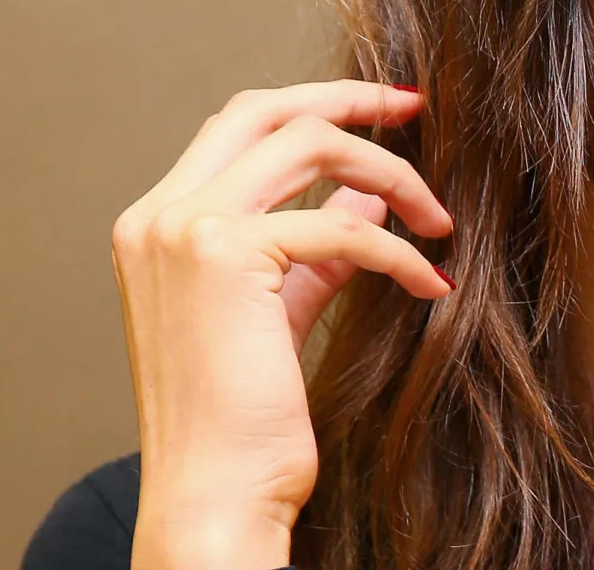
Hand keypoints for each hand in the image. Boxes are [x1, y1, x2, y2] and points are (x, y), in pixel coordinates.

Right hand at [110, 80, 452, 567]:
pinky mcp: (226, 256)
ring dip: (390, 171)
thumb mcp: (282, 309)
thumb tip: (371, 192)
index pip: (238, 127)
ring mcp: (184, 229)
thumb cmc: (243, 420)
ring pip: (307, 144)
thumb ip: (316, 247)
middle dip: (348, 100)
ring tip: (438, 218)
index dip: (315, 107)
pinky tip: (430, 281)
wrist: (214, 494)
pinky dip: (398, 249)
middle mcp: (158, 215)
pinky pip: (342, 224)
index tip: (384, 113)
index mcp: (155, 222)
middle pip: (265, 110)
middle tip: (416, 108)